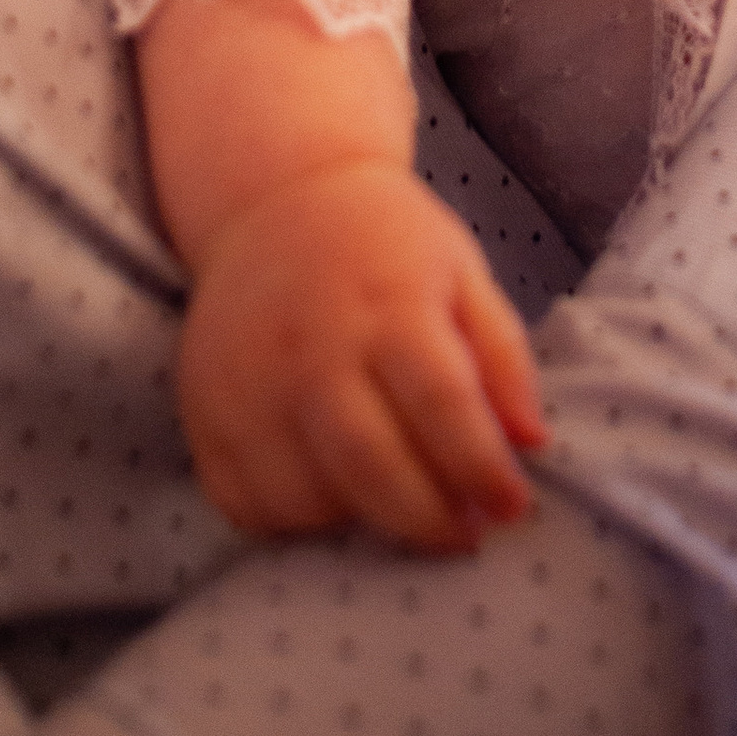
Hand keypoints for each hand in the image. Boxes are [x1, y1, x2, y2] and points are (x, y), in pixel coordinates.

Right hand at [177, 152, 546, 553]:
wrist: (275, 202)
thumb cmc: (384, 245)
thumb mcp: (462, 271)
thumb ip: (503, 358)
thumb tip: (531, 446)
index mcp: (388, 305)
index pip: (443, 406)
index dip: (484, 470)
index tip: (513, 508)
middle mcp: (312, 348)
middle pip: (372, 468)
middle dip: (428, 521)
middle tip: (463, 533)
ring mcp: (248, 386)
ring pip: (308, 501)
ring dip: (363, 523)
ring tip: (396, 500)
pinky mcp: (204, 415)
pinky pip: (249, 506)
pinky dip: (296, 521)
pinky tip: (332, 490)